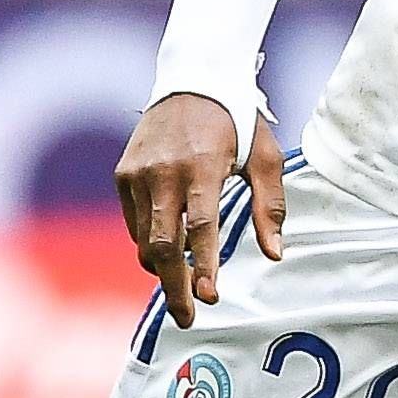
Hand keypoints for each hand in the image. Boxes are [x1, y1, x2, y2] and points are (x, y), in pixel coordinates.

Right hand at [115, 90, 275, 326]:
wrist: (191, 80)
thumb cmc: (237, 121)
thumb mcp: (265, 157)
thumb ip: (269, 206)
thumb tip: (275, 253)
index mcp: (202, 166)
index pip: (200, 227)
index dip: (204, 266)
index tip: (209, 297)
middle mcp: (163, 171)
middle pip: (163, 244)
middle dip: (175, 286)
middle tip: (188, 317)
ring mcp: (137, 173)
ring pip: (145, 239)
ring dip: (164, 269)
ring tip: (184, 285)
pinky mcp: (123, 174)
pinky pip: (135, 223)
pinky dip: (151, 242)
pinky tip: (171, 248)